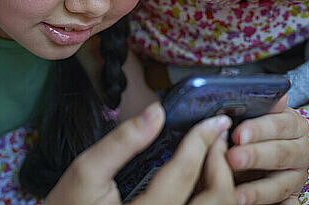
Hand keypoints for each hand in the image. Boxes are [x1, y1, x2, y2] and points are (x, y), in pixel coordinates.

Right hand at [45, 102, 236, 204]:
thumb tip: (155, 113)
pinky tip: (203, 180)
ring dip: (222, 182)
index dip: (201, 141)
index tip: (213, 121)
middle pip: (216, 200)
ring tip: (214, 156)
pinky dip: (211, 197)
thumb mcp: (86, 171)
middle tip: (217, 138)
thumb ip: (121, 142)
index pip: (183, 174)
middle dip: (222, 163)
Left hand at [225, 94, 308, 204]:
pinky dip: (265, 203)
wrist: (255, 162)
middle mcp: (301, 149)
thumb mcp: (248, 117)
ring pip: (283, 183)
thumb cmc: (249, 134)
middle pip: (282, 153)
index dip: (260, 129)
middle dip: (256, 156)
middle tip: (232, 158)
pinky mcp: (292, 196)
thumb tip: (266, 89)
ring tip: (234, 193)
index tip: (238, 133)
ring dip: (258, 189)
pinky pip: (283, 202)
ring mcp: (298, 175)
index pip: (281, 123)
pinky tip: (245, 202)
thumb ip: (254, 106)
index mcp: (292, 123)